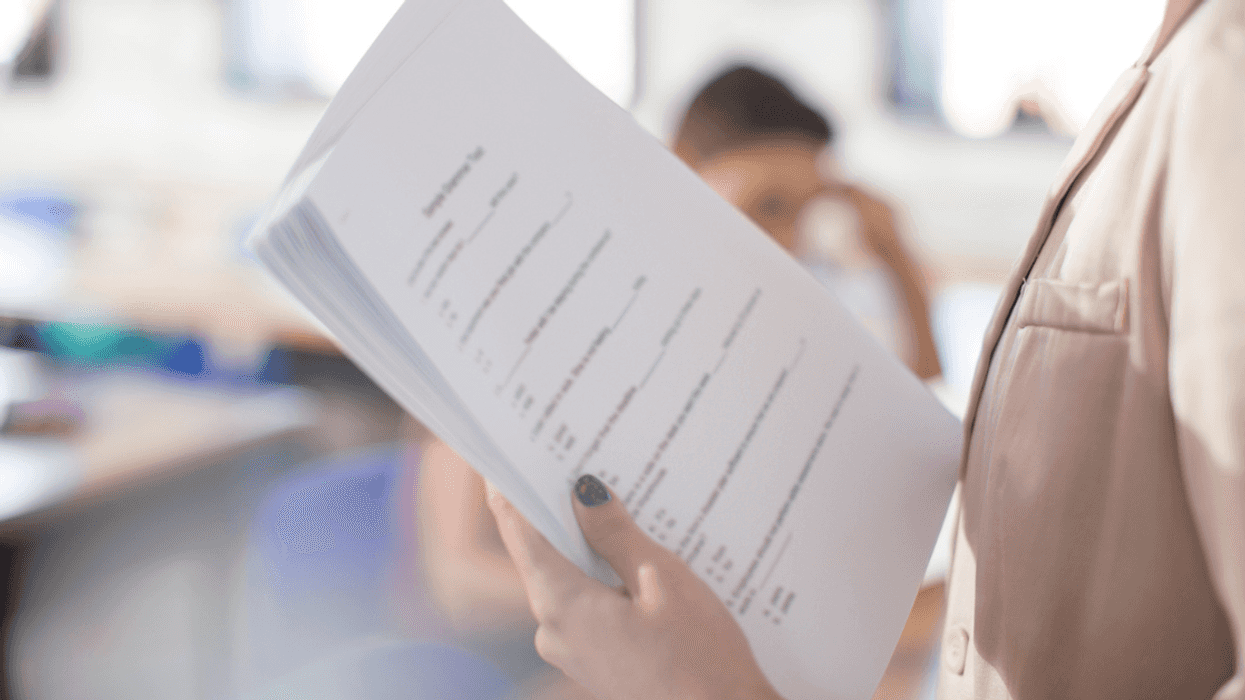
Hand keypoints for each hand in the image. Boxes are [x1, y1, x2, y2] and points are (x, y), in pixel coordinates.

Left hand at [486, 475, 782, 699]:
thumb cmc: (701, 660)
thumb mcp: (663, 580)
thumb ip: (616, 534)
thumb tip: (583, 493)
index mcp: (560, 604)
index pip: (518, 530)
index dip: (511, 487)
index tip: (509, 452)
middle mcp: (553, 630)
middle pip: (542, 553)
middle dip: (558, 510)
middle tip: (575, 461)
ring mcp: (572, 651)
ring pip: (567, 579)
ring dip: (586, 544)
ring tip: (615, 501)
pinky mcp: (595, 662)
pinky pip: (586, 605)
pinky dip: (601, 577)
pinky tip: (632, 557)